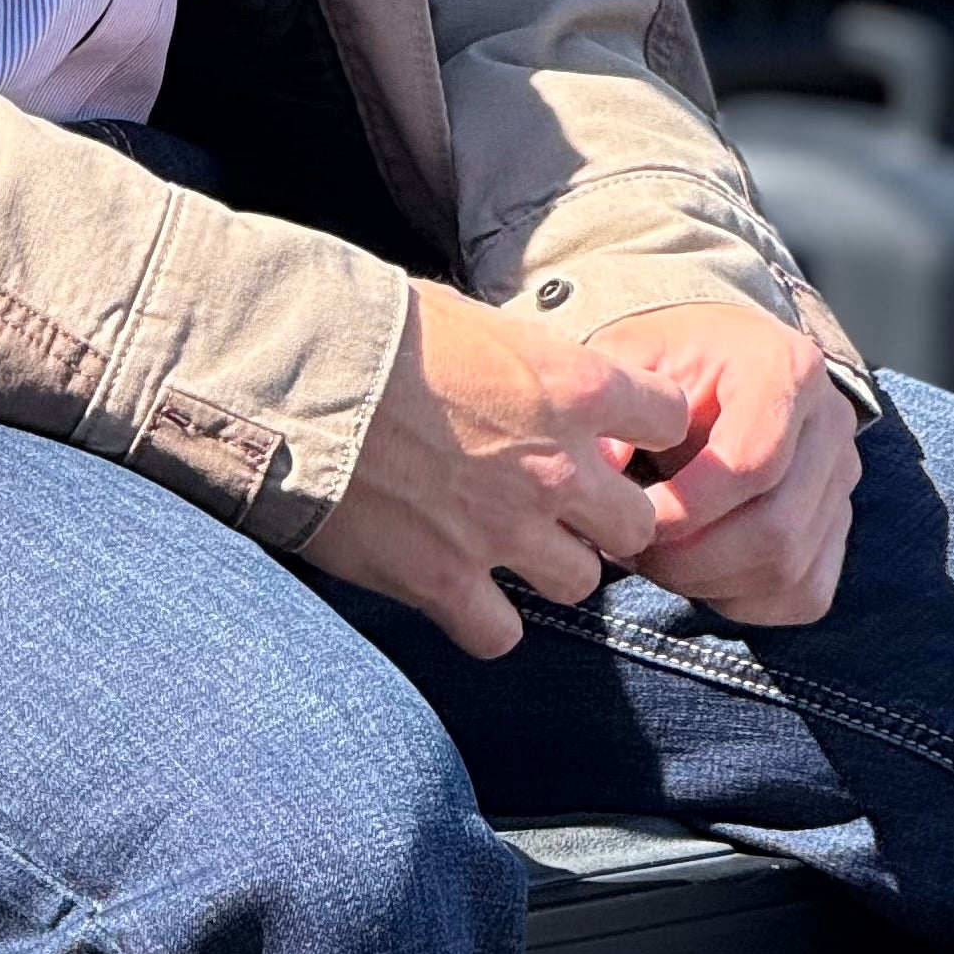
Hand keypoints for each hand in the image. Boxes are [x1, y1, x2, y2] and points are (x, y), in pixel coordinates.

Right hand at [303, 281, 689, 660]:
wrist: (287, 373)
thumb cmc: (369, 326)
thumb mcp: (466, 319)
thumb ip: (523, 362)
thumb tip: (538, 381)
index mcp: (569, 386)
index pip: (665, 419)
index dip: (643, 428)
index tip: (613, 434)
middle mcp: (555, 467)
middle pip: (636, 524)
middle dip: (603, 517)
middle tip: (557, 503)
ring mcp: (504, 532)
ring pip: (580, 582)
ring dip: (547, 564)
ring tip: (498, 539)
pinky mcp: (446, 582)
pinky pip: (502, 634)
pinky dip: (483, 618)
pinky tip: (454, 587)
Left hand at [589, 300, 862, 625]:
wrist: (722, 353)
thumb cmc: (670, 356)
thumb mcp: (634, 354)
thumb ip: (615, 404)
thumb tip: (601, 467)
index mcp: (788, 370)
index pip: (751, 463)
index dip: (686, 507)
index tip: (629, 518)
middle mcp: (831, 426)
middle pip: (776, 529)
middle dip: (692, 558)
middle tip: (632, 550)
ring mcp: (842, 481)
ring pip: (788, 570)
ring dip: (709, 582)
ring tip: (653, 557)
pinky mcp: (839, 527)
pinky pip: (802, 593)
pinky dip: (742, 600)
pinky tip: (694, 571)